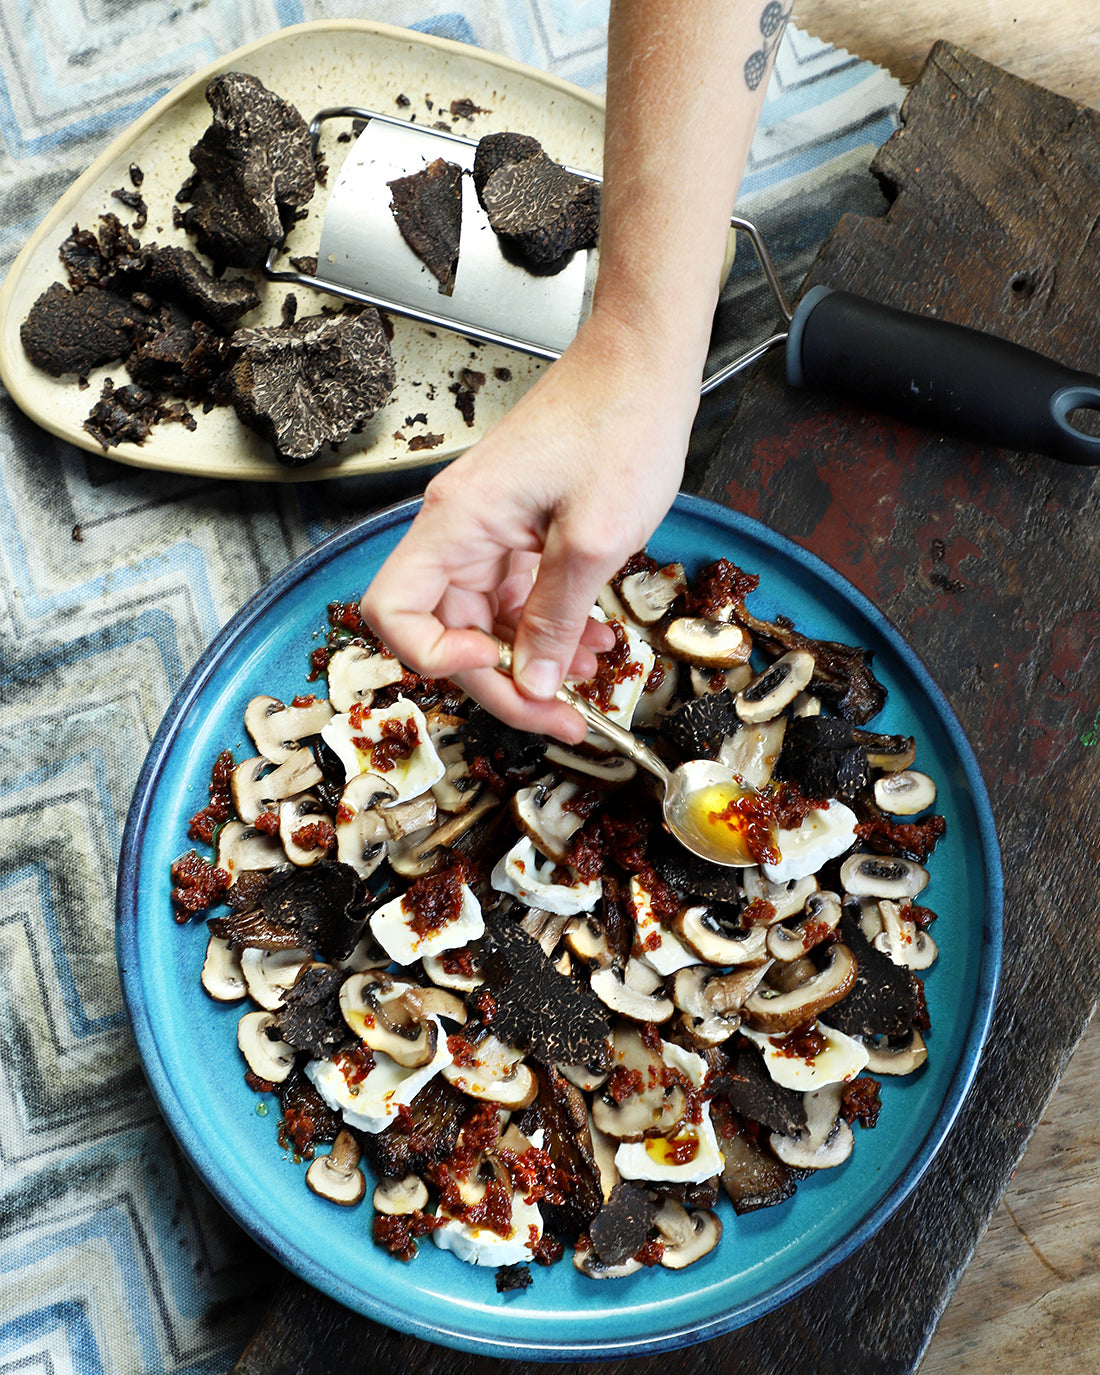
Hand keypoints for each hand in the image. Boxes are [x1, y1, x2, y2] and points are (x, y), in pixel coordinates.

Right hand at [360, 308, 699, 740]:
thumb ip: (556, 617)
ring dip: (530, 657)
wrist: (644, 363)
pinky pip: (515, 594)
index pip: (394, 612)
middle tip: (557, 714)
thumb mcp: (594, 538)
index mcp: (457, 521)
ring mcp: (488, 528)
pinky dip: (549, 623)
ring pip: (483, 619)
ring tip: (585, 681)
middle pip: (444, 630)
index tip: (499, 671)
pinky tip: (591, 640)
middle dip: (501, 680)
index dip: (437, 659)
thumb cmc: (619, 422)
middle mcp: (460, 526)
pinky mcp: (518, 528)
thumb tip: (530, 681)